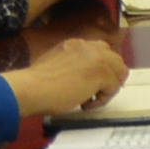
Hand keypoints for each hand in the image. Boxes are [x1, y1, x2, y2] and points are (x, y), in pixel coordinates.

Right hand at [5, 37, 126, 121]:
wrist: (31, 88)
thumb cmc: (36, 83)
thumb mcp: (55, 64)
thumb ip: (71, 65)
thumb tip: (81, 77)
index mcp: (76, 44)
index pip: (101, 51)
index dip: (100, 68)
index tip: (91, 82)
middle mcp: (88, 47)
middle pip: (115, 59)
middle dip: (109, 77)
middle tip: (96, 92)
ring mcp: (97, 58)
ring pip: (119, 72)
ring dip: (107, 88)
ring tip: (89, 99)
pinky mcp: (101, 72)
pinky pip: (114, 87)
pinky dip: (102, 99)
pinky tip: (84, 103)